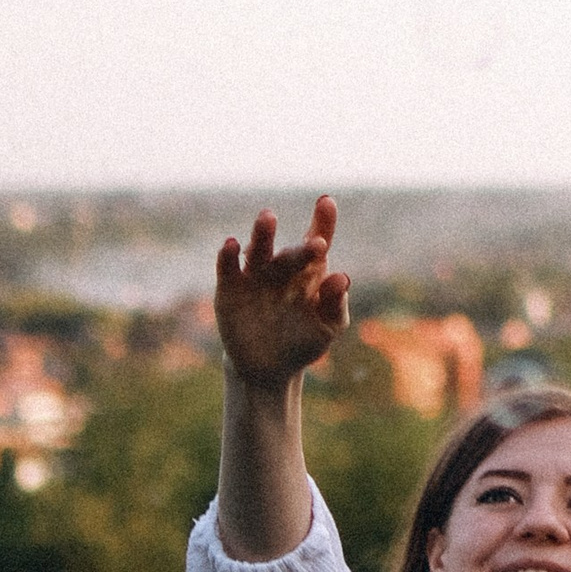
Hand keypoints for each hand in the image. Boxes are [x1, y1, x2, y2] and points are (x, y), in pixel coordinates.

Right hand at [215, 197, 350, 387]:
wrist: (269, 369)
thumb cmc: (303, 343)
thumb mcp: (327, 327)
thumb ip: (336, 304)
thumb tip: (342, 277)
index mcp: (309, 273)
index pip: (316, 242)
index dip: (323, 222)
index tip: (327, 202)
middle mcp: (281, 268)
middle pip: (292, 252)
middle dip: (303, 249)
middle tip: (317, 244)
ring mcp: (254, 276)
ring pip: (258, 250)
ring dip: (262, 234)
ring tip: (268, 218)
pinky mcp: (229, 288)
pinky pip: (228, 268)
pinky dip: (228, 255)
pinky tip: (232, 244)